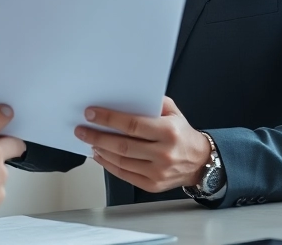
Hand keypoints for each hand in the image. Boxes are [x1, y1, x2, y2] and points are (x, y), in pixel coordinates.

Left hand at [74, 97, 211, 193]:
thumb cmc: (182, 133)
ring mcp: (158, 172)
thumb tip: (125, 96)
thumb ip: (152, 102)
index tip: (91, 114)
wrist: (199, 161)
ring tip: (89, 141)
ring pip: (121, 161)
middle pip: (122, 145)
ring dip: (101, 150)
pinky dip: (108, 165)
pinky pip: (125, 175)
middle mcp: (163, 153)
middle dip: (98, 136)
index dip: (109, 119)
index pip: (132, 125)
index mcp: (168, 132)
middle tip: (82, 129)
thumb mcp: (173, 111)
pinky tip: (100, 156)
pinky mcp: (152, 185)